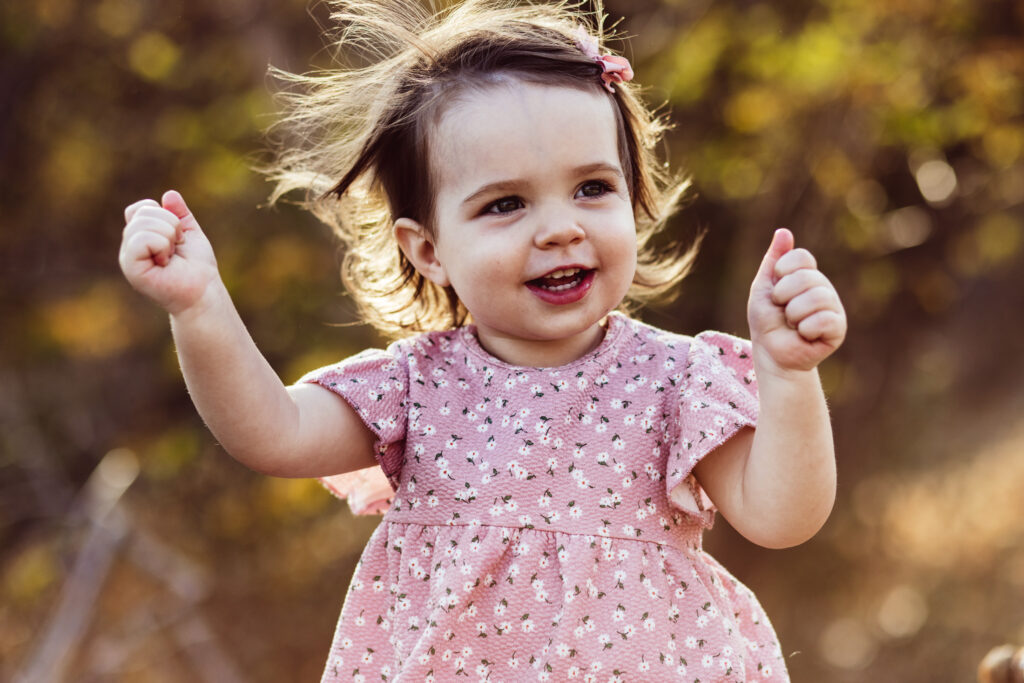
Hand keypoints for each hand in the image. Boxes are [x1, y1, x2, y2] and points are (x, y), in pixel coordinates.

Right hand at [119, 190, 219, 315]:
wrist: (204, 291)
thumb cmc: (198, 266)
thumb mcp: (190, 233)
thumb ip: (179, 214)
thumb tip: (169, 193)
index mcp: (140, 237)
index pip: (141, 208)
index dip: (164, 214)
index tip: (178, 235)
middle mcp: (130, 246)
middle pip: (144, 212)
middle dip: (171, 225)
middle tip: (177, 248)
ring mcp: (128, 257)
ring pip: (143, 224)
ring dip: (168, 236)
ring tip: (172, 256)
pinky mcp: (131, 268)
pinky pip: (141, 239)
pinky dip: (161, 245)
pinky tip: (165, 261)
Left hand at [747, 228, 845, 373]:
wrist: (771, 353)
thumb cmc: (766, 321)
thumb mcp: (763, 288)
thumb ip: (773, 260)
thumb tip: (784, 231)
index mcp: (806, 274)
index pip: (802, 257)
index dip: (782, 271)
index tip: (775, 288)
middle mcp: (823, 287)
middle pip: (806, 277)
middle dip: (783, 296)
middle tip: (782, 311)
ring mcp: (833, 306)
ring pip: (816, 297)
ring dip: (794, 314)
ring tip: (793, 324)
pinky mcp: (838, 328)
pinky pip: (823, 320)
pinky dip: (805, 330)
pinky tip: (804, 335)